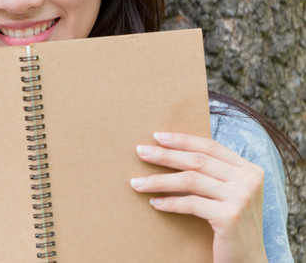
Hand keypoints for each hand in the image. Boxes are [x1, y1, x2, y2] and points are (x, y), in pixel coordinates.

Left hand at [131, 132, 266, 262]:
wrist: (248, 260)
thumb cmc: (231, 224)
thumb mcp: (228, 193)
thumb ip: (213, 173)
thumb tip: (170, 151)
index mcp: (250, 170)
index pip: (211, 146)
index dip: (183, 140)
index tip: (157, 136)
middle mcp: (249, 180)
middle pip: (198, 160)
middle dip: (165, 155)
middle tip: (140, 151)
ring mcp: (241, 198)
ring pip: (190, 180)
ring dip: (159, 180)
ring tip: (137, 182)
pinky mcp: (230, 216)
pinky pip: (190, 203)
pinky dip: (169, 202)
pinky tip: (154, 202)